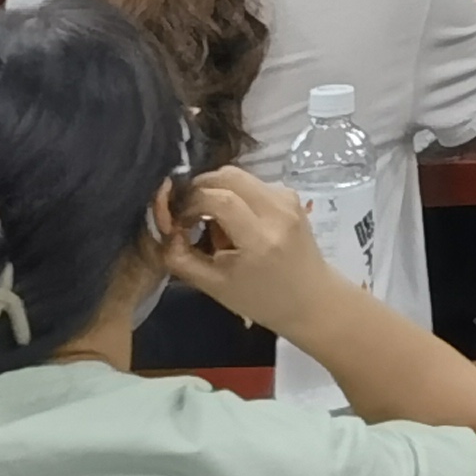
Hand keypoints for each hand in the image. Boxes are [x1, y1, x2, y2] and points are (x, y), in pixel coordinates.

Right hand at [160, 168, 354, 336]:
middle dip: (201, 186)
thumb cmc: (259, 299)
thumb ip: (182, 258)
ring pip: (243, 177)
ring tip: (209, 218)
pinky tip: (232, 218)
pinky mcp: (293, 197)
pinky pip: (255, 184)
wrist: (310, 296)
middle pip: (232, 176)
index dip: (191, 202)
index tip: (177, 218)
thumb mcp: (213, 286)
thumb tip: (166, 230)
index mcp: (260, 238)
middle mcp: (278, 211)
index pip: (222, 199)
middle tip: (185, 209)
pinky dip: (236, 193)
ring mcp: (289, 200)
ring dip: (218, 190)